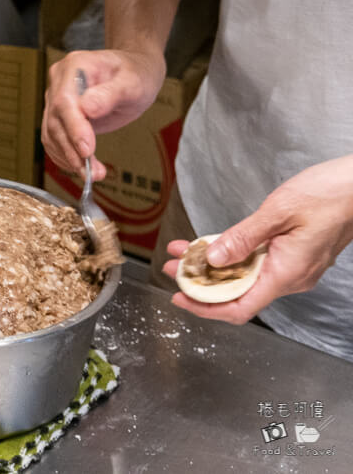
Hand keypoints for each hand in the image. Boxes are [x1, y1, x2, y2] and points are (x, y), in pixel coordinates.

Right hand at [41, 49, 165, 180]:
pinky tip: (82, 167)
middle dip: (73, 150)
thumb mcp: (132, 82)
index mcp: (75, 66)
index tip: (87, 150)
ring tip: (93, 174)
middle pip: (55, 121)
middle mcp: (60, 82)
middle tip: (94, 172)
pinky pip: (54, 139)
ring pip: (52, 134)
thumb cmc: (136, 72)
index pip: (65, 101)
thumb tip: (88, 109)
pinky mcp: (60, 115)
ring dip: (69, 158)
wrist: (135, 71)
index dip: (73, 128)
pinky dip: (65, 156)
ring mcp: (56, 98)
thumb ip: (110, 94)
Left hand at [162, 155, 352, 323]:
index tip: (180, 297)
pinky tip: (211, 244)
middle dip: (201, 282)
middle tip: (172, 268)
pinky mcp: (293, 255)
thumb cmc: (329, 195)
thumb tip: (214, 259)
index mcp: (287, 274)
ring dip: (213, 267)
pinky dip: (232, 256)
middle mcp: (290, 277)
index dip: (205, 307)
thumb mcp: (278, 212)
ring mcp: (293, 267)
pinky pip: (256, 263)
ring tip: (183, 253)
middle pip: (238, 293)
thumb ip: (243, 238)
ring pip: (245, 276)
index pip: (239, 307)